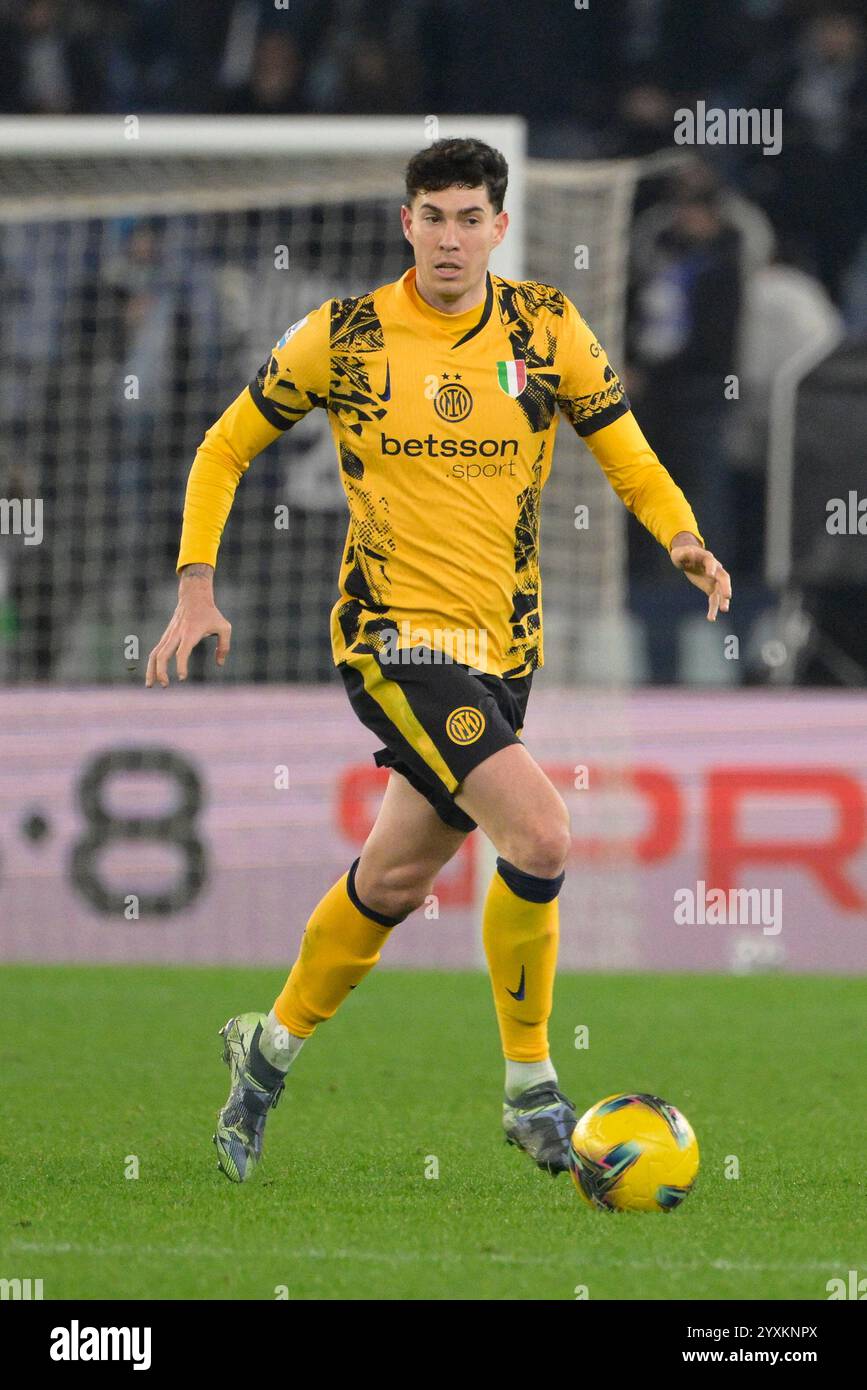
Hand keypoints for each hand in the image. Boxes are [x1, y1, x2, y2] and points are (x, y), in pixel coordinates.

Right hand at [145, 565, 231, 686]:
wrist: (194, 597)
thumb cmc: (211, 613)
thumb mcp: (224, 627)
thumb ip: (224, 646)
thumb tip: (220, 664)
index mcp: (190, 633)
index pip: (182, 651)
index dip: (181, 665)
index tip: (182, 677)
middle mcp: (176, 635)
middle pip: (162, 654)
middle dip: (161, 671)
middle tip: (165, 685)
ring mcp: (169, 635)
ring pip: (155, 654)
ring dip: (151, 670)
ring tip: (151, 685)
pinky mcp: (166, 637)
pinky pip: (156, 651)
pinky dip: (152, 664)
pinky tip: (153, 676)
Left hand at [669, 533, 731, 621]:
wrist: (688, 559)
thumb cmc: (683, 555)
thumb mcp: (679, 553)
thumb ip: (683, 554)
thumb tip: (689, 551)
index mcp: (707, 558)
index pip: (711, 562)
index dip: (711, 567)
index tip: (710, 574)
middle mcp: (715, 569)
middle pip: (723, 577)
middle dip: (726, 587)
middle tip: (728, 596)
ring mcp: (714, 580)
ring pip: (721, 591)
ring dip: (722, 601)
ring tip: (724, 610)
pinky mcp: (711, 588)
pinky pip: (714, 599)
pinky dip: (713, 608)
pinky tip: (711, 618)